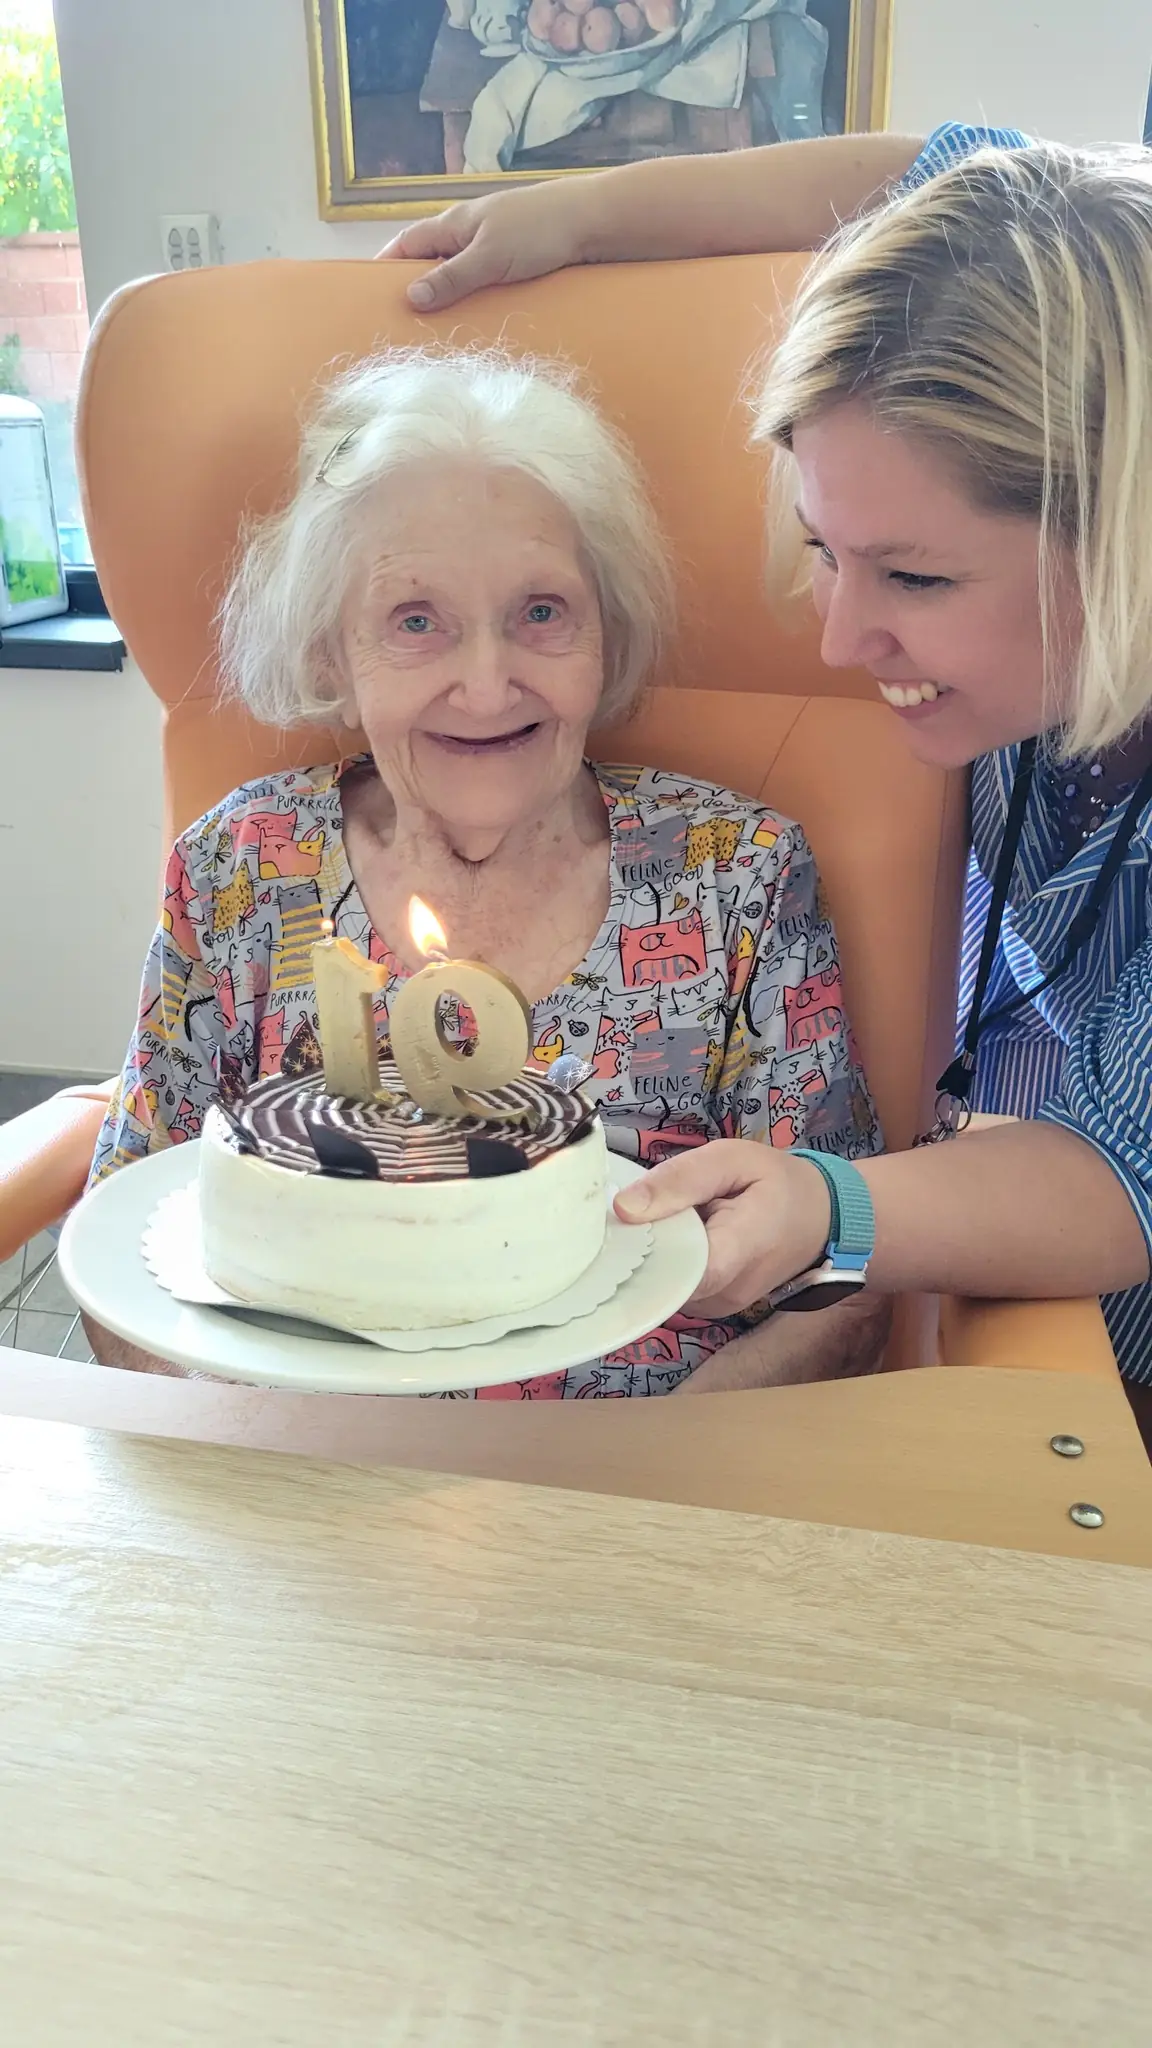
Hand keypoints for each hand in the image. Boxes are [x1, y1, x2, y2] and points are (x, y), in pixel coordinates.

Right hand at [377, 181, 592, 310]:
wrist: (593, 221)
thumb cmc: (539, 229)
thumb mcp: (489, 258)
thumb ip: (451, 277)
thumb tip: (411, 298)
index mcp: (453, 224)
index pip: (406, 245)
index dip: (386, 268)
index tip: (371, 298)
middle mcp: (468, 233)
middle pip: (430, 262)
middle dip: (416, 290)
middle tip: (404, 326)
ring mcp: (491, 245)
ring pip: (458, 274)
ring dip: (448, 299)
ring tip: (437, 333)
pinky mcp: (515, 260)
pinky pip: (483, 282)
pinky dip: (474, 300)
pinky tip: (476, 322)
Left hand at [614, 1142, 832, 1315]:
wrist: (821, 1218)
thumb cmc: (779, 1183)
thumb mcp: (732, 1159)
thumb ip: (681, 1179)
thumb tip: (624, 1208)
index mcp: (737, 1252)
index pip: (678, 1273)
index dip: (637, 1255)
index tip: (611, 1230)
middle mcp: (725, 1292)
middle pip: (660, 1282)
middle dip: (634, 1250)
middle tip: (619, 1215)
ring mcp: (718, 1306)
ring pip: (663, 1288)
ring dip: (649, 1257)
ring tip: (648, 1222)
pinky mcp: (712, 1308)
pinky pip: (674, 1289)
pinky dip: (663, 1265)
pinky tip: (665, 1239)